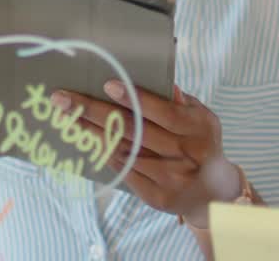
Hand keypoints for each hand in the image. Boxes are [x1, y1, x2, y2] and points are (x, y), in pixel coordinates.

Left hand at [56, 81, 237, 226]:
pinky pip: (123, 170)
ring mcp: (171, 179)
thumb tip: (161, 82)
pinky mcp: (158, 197)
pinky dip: (104, 153)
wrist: (215, 194)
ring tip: (67, 117)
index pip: (163, 112)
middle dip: (94, 112)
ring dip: (91, 132)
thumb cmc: (202, 144)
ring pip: (123, 150)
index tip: (107, 85)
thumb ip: (180, 102)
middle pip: (134, 130)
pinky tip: (86, 139)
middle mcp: (186, 155)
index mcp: (198, 130)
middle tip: (63, 99)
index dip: (135, 99)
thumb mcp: (202, 118)